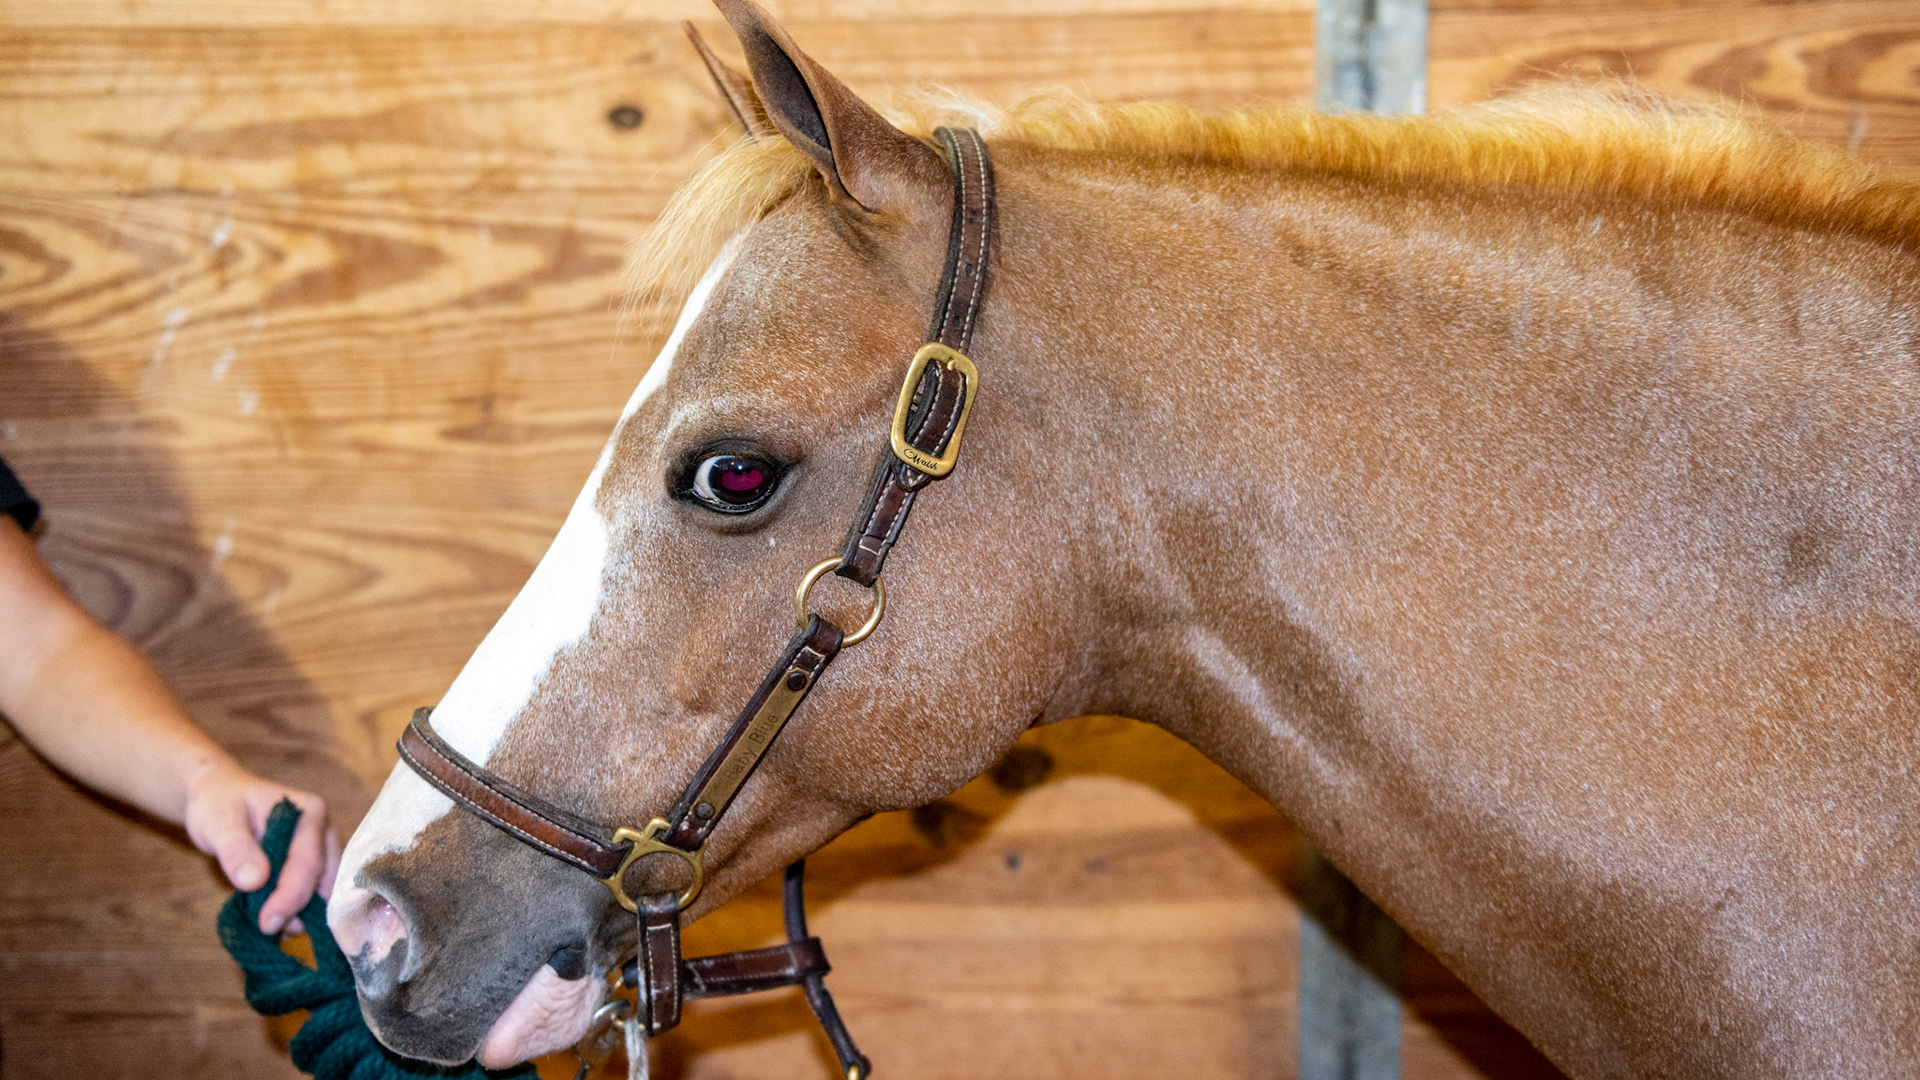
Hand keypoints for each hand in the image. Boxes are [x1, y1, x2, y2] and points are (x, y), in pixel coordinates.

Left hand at [183, 757, 339, 934]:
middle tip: (266, 929)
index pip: (308, 862)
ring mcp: (321, 849)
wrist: (219, 797)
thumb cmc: (219, 804)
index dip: (290, 896)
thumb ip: (236, 849)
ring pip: (322, 890)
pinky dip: (296, 909)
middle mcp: (324, 831)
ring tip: (267, 924)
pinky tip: (275, 917)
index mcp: (310, 813)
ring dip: (299, 911)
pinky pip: (312, 892)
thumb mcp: (218, 823)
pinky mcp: (312, 865)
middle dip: (297, 908)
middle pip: (322, 879)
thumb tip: (255, 881)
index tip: (267, 924)